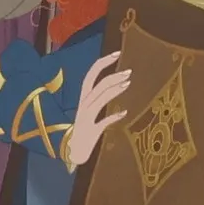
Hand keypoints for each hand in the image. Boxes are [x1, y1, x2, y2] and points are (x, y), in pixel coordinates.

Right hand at [64, 51, 130, 169]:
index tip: (117, 53)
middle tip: (128, 72)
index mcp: (83, 98)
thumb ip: (102, 98)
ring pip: (100, 99)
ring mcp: (86, 118)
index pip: (91, 75)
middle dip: (113, 76)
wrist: (75, 151)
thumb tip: (119, 85)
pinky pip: (103, 122)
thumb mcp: (92, 111)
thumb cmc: (85, 129)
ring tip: (128, 84)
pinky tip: (124, 113)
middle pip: (98, 86)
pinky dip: (114, 117)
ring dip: (114, 91)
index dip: (103, 63)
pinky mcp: (91, 130)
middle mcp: (84, 105)